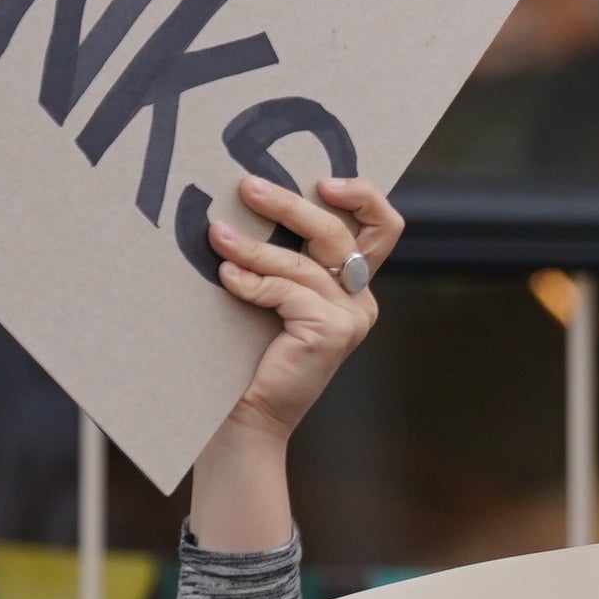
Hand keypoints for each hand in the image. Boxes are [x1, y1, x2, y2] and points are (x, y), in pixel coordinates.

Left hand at [212, 173, 400, 440]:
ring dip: (255, 246)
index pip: (382, 227)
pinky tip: (226, 276)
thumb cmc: (249, 356)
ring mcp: (352, 317)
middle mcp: (362, 300)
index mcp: (354, 287)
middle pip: (340, 232)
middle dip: (291, 205)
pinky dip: (252, 280)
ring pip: (304, 263)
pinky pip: (288, 290)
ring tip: (216, 234)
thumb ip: (282, 259)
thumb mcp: (275, 296)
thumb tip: (249, 200)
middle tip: (249, 187)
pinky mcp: (332, 331)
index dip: (363, 195)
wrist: (247, 418)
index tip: (321, 180)